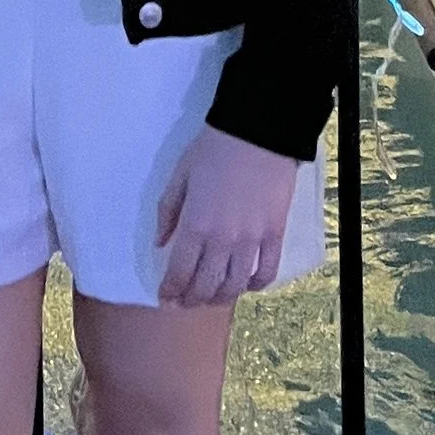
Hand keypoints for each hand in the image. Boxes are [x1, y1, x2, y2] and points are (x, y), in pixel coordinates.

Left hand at [154, 122, 298, 307]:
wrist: (257, 132)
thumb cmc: (213, 150)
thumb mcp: (180, 175)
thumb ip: (168, 211)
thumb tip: (160, 243)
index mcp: (195, 225)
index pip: (180, 272)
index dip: (171, 290)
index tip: (166, 297)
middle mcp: (223, 240)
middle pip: (206, 286)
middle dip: (192, 300)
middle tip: (186, 301)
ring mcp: (252, 240)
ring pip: (235, 286)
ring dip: (221, 298)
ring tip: (212, 297)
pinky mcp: (275, 235)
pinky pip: (267, 273)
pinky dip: (256, 286)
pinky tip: (246, 285)